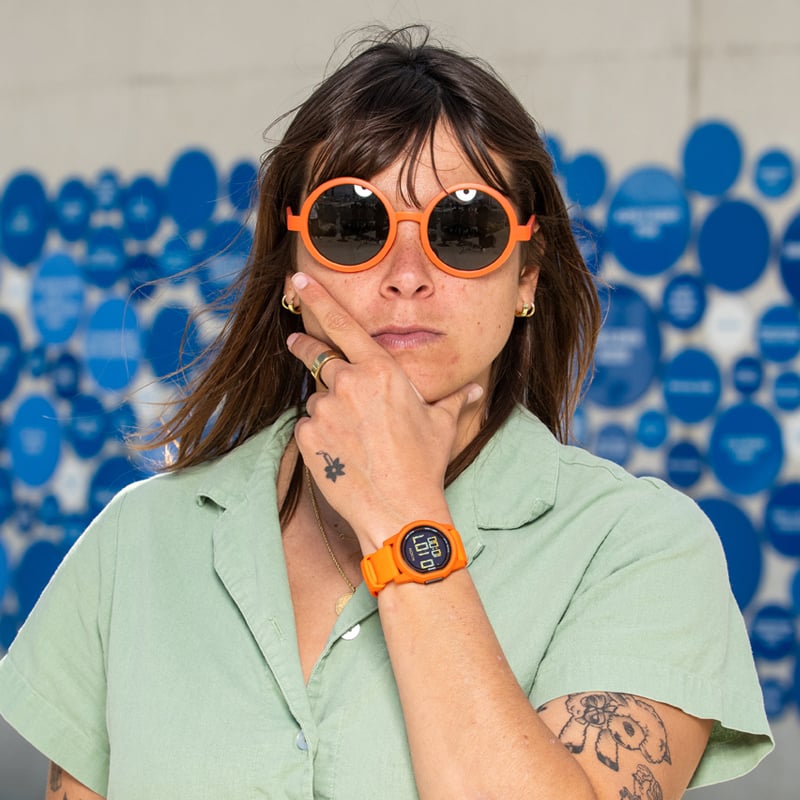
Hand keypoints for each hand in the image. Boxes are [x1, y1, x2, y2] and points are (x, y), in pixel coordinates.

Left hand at [286, 272, 482, 550]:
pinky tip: (340, 454)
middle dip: (306, 348)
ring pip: (316, 398)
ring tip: (352, 439)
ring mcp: (325, 409)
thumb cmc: (424, 464)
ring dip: (327, 408)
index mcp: (381, 371)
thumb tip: (475, 390)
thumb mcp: (441, 425)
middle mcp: (349, 383)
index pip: (343, 324)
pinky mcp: (307, 436)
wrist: (399, 508)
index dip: (318, 298)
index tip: (298, 279)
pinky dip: (318, 435)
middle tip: (296, 342)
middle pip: (318, 357)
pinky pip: (307, 426)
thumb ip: (453, 399)